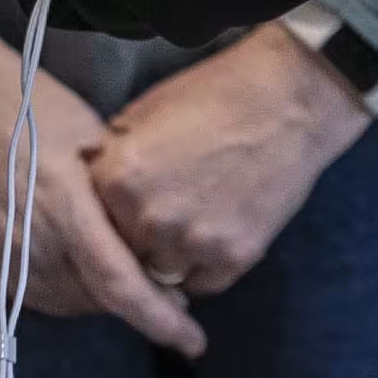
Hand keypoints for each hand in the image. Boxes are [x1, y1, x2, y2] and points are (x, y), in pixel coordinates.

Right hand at [0, 25, 207, 356]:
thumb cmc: (27, 104)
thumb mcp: (87, 131)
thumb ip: (118, 187)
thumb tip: (148, 226)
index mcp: (64, 208)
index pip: (119, 285)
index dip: (160, 320)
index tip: (193, 340)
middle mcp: (32, 242)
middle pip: (97, 301)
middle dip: (138, 304)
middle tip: (168, 289)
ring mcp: (4, 255)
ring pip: (68, 303)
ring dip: (100, 298)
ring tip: (125, 274)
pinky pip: (35, 293)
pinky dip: (66, 290)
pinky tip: (79, 266)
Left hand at [89, 24, 372, 297]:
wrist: (288, 102)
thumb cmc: (216, 94)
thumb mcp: (145, 110)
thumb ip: (114, 153)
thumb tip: (96, 177)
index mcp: (119, 176)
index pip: (89, 220)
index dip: (104, 215)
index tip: (117, 211)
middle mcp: (149, 216)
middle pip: (123, 253)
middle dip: (135, 239)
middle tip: (159, 216)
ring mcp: (192, 242)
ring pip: (161, 276)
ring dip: (169, 257)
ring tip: (189, 224)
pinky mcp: (234, 258)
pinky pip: (202, 284)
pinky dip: (205, 268)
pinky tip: (216, 234)